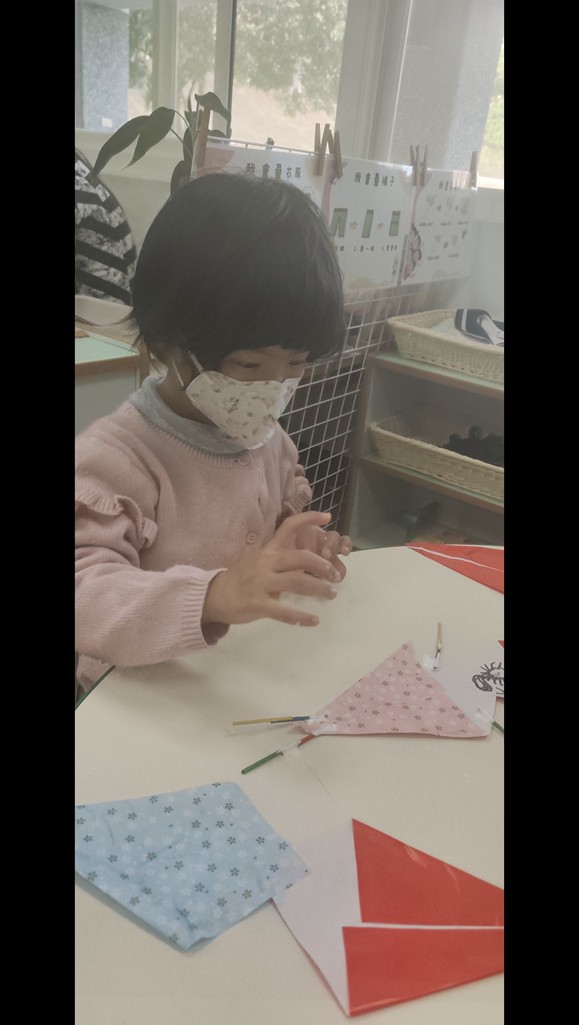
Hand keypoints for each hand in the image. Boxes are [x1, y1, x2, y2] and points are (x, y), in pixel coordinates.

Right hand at [202, 511, 344, 627]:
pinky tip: (314, 620)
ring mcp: (261, 583)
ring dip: (319, 589)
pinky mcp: (258, 604)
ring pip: (298, 582)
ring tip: (331, 594)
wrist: (214, 596)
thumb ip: (279, 559)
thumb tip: (305, 561)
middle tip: (335, 575)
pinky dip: (302, 617)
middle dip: (323, 565)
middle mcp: (266, 563)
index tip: (328, 518)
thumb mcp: (257, 560)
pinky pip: (284, 611)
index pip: (288, 526)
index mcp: (267, 550)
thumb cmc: (240, 578)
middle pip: (301, 557)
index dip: (309, 519)